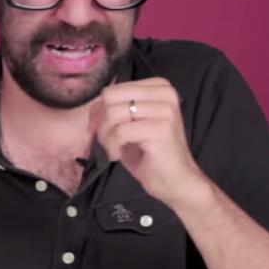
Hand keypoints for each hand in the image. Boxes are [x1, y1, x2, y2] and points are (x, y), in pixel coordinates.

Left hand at [90, 78, 211, 209]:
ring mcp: (165, 110)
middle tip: (107, 141)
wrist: (176, 181)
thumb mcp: (129, 125)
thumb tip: (93, 106)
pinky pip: (120, 131)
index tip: (103, 130)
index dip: (100, 111)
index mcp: (159, 87)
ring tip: (114, 150)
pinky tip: (119, 155)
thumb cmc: (151, 154)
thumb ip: (113, 110)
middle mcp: (165, 93)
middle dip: (102, 122)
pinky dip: (113, 146)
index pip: (113, 90)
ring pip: (114, 114)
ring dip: (106, 136)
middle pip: (111, 98)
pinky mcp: (161, 128)